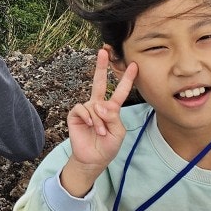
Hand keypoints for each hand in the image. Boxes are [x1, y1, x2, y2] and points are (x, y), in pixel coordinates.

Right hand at [62, 50, 135, 190]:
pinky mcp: (75, 115)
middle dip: (101, 66)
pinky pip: (82, 109)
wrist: (93, 159)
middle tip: (103, 51)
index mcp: (111, 109)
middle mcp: (98, 105)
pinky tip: (90, 125)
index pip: (119, 91)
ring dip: (99, 121)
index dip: (126, 79)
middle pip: (99, 82)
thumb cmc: (107, 146)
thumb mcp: (117, 132)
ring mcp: (86, 109)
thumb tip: (99, 104)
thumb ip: (112, 117)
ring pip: (94, 105)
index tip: (134, 66)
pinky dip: (88, 118)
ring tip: (100, 132)